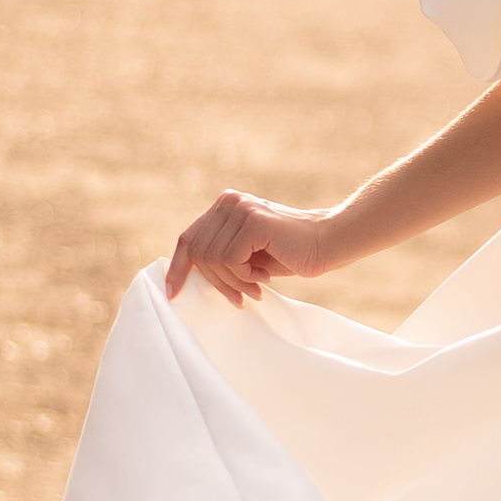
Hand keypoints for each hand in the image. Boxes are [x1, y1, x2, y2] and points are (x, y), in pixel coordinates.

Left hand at [165, 190, 335, 308]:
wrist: (328, 242)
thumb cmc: (290, 253)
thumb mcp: (247, 254)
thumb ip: (220, 254)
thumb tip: (187, 276)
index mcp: (223, 207)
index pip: (189, 239)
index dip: (177, 268)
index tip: (172, 293)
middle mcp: (228, 202)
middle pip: (199, 253)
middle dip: (218, 283)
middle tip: (241, 298)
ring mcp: (240, 208)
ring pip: (213, 260)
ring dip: (234, 282)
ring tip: (256, 287)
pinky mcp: (253, 221)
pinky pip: (230, 260)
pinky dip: (245, 276)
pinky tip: (265, 277)